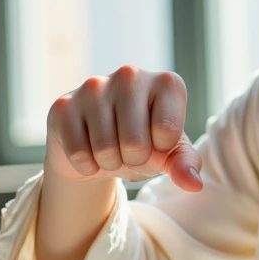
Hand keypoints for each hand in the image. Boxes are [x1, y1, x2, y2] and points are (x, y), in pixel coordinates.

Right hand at [45, 65, 202, 192]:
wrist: (99, 148)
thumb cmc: (144, 144)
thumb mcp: (170, 154)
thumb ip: (185, 165)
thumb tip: (194, 184)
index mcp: (166, 83)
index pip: (166, 133)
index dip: (160, 150)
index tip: (155, 140)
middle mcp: (130, 75)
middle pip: (135, 144)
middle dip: (134, 160)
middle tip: (129, 149)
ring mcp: (94, 86)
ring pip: (105, 150)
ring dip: (110, 163)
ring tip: (110, 149)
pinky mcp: (64, 105)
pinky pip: (78, 154)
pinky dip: (86, 165)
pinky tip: (88, 149)